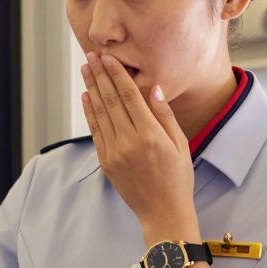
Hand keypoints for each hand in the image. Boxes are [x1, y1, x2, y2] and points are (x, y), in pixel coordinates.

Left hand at [81, 52, 198, 240]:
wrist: (163, 212)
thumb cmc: (178, 177)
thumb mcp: (180, 144)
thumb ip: (165, 115)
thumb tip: (153, 87)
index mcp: (151, 135)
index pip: (129, 96)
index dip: (117, 74)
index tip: (108, 57)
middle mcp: (129, 142)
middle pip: (110, 100)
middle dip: (100, 75)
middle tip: (91, 56)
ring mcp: (115, 153)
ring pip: (100, 113)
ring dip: (91, 88)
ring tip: (86, 69)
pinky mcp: (106, 162)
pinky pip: (95, 131)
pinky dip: (90, 112)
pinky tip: (87, 96)